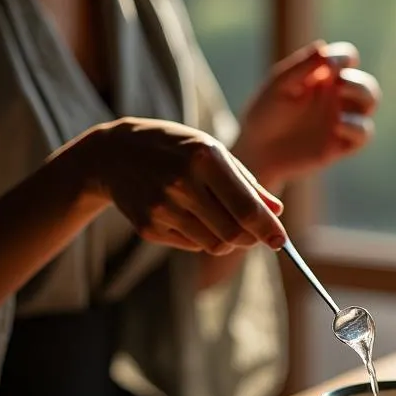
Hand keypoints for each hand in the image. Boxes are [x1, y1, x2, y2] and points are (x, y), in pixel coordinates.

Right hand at [75, 117, 286, 253]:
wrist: (115, 154)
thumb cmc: (176, 149)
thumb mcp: (213, 151)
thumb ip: (247, 183)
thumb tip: (277, 211)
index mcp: (204, 158)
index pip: (246, 208)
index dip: (267, 229)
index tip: (281, 241)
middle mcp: (182, 183)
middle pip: (233, 234)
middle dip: (251, 238)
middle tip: (256, 234)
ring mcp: (162, 208)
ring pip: (214, 245)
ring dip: (228, 240)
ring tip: (221, 219)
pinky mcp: (148, 227)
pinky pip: (191, 245)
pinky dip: (202, 237)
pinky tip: (190, 215)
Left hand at [232, 40, 380, 189]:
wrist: (258, 152)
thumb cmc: (265, 114)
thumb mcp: (279, 85)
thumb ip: (302, 67)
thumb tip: (324, 49)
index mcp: (322, 78)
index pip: (347, 59)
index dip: (345, 57)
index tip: (329, 65)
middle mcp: (336, 97)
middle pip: (365, 82)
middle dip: (357, 81)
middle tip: (338, 84)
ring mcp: (341, 120)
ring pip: (370, 103)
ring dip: (363, 96)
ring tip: (339, 98)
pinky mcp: (341, 144)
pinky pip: (364, 134)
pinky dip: (357, 127)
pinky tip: (337, 125)